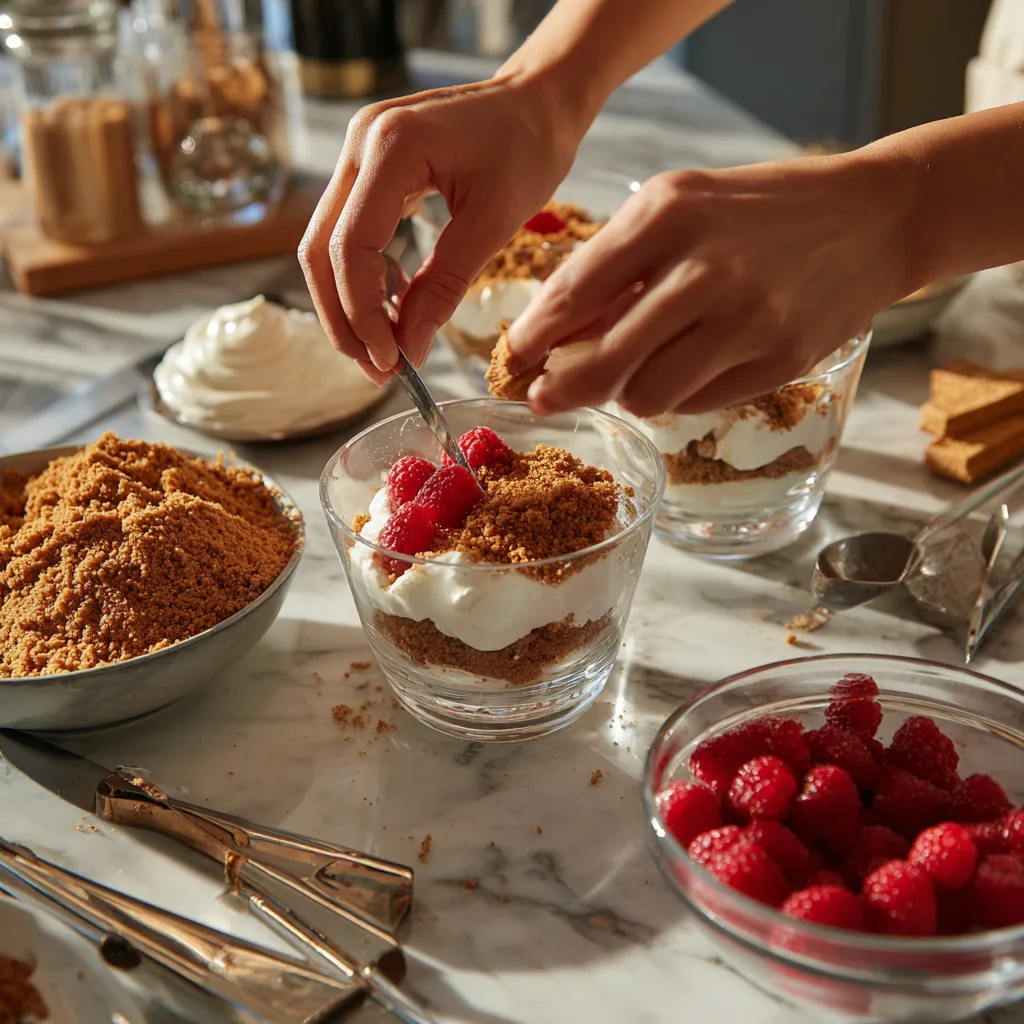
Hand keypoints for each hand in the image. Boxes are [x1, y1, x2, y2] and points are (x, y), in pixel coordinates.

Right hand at [299, 74, 581, 383]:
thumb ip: (444, 285)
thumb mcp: (494, 222)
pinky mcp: (368, 169)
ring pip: (326, 246)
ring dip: (349, 304)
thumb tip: (410, 347)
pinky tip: (395, 307)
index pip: (351, 248)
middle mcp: (359, 144)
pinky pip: (349, 233)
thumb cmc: (528, 146)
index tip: (393, 361)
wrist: (537, 99)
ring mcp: (357, 153)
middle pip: (321, 251)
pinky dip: (365, 278)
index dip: (363, 314)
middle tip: (378, 369)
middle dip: (345, 319)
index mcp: (390, 148)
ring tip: (386, 350)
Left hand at [506, 153, 918, 415]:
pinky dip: (677, 396)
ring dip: (627, 393)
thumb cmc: (758, 212)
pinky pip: (697, 403)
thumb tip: (551, 331)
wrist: (871, 218)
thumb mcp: (680, 206)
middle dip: (563, 387)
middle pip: (605, 360)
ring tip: (635, 371)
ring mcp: (748, 318)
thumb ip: (615, 263)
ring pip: (647, 395)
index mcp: (670, 213)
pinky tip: (688, 367)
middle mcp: (707, 267)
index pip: (576, 291)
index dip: (534, 337)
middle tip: (545, 397)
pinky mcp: (780, 359)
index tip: (512, 360)